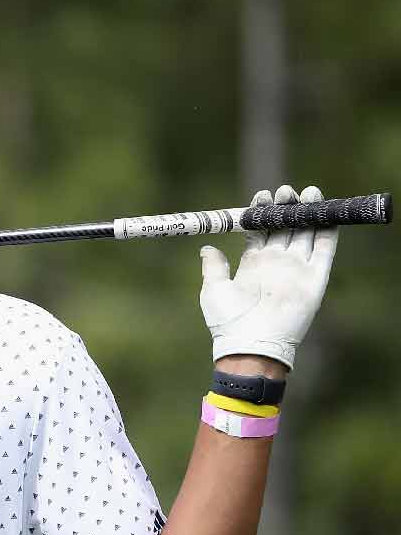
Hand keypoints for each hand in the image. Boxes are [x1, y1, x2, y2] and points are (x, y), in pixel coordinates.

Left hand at [199, 184, 335, 369]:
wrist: (251, 343)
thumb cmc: (229, 321)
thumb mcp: (213, 290)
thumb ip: (213, 267)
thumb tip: (207, 247)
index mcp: (253, 263)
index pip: (260, 230)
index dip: (262, 213)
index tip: (261, 196)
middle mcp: (277, 263)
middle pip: (285, 227)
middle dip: (286, 207)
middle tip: (284, 191)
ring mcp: (296, 269)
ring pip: (307, 233)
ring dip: (308, 212)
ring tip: (306, 192)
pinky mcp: (315, 278)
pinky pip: (325, 249)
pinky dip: (327, 230)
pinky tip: (326, 212)